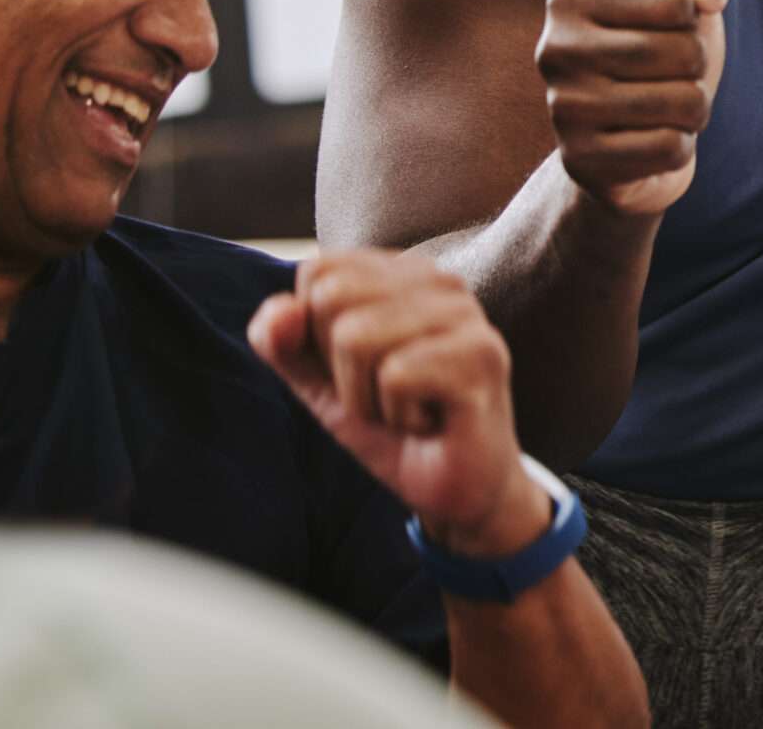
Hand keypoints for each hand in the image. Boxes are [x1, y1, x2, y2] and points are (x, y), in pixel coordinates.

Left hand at [248, 250, 546, 558]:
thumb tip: (280, 312)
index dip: (315, 333)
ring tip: (407, 410)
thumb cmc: (392, 427)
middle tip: (383, 394)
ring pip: (357, 337)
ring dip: (367, 398)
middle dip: (339, 366)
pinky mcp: (482, 356)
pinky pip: (394, 376)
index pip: (318, 271)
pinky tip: (429, 422)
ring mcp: (466, 316)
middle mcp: (440, 282)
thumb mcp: (319, 383)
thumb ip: (282, 342)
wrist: (454, 490)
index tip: (361, 368)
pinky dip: (397, 415)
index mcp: (402, 273)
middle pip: (332, 297)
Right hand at [539, 0, 729, 218]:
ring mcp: (563, 109)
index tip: (662, 31)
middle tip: (667, 75)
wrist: (629, 134)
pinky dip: (679, 146)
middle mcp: (553, 49)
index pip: (678, 1)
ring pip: (686, 103)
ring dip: (694, 109)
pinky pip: (672, 149)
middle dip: (698, 68)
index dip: (692, 20)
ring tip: (662, 107)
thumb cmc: (658, 46)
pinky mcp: (581, 162)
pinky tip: (648, 140)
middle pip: (686, 54)